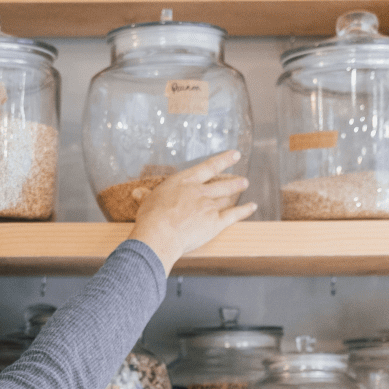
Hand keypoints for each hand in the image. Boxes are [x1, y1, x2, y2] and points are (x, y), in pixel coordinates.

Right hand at [126, 150, 255, 275]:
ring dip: (236, 191)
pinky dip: (244, 210)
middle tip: (242, 178)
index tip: (234, 155)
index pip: (207, 168)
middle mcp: (199, 192)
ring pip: (226, 196)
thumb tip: (137, 193)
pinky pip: (233, 215)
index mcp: (184, 183)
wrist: (160, 233)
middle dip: (232, 180)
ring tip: (244, 186)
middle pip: (220, 183)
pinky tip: (251, 206)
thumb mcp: (146, 202)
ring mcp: (209, 206)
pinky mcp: (215, 222)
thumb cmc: (151, 217)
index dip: (222, 160)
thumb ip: (146, 196)